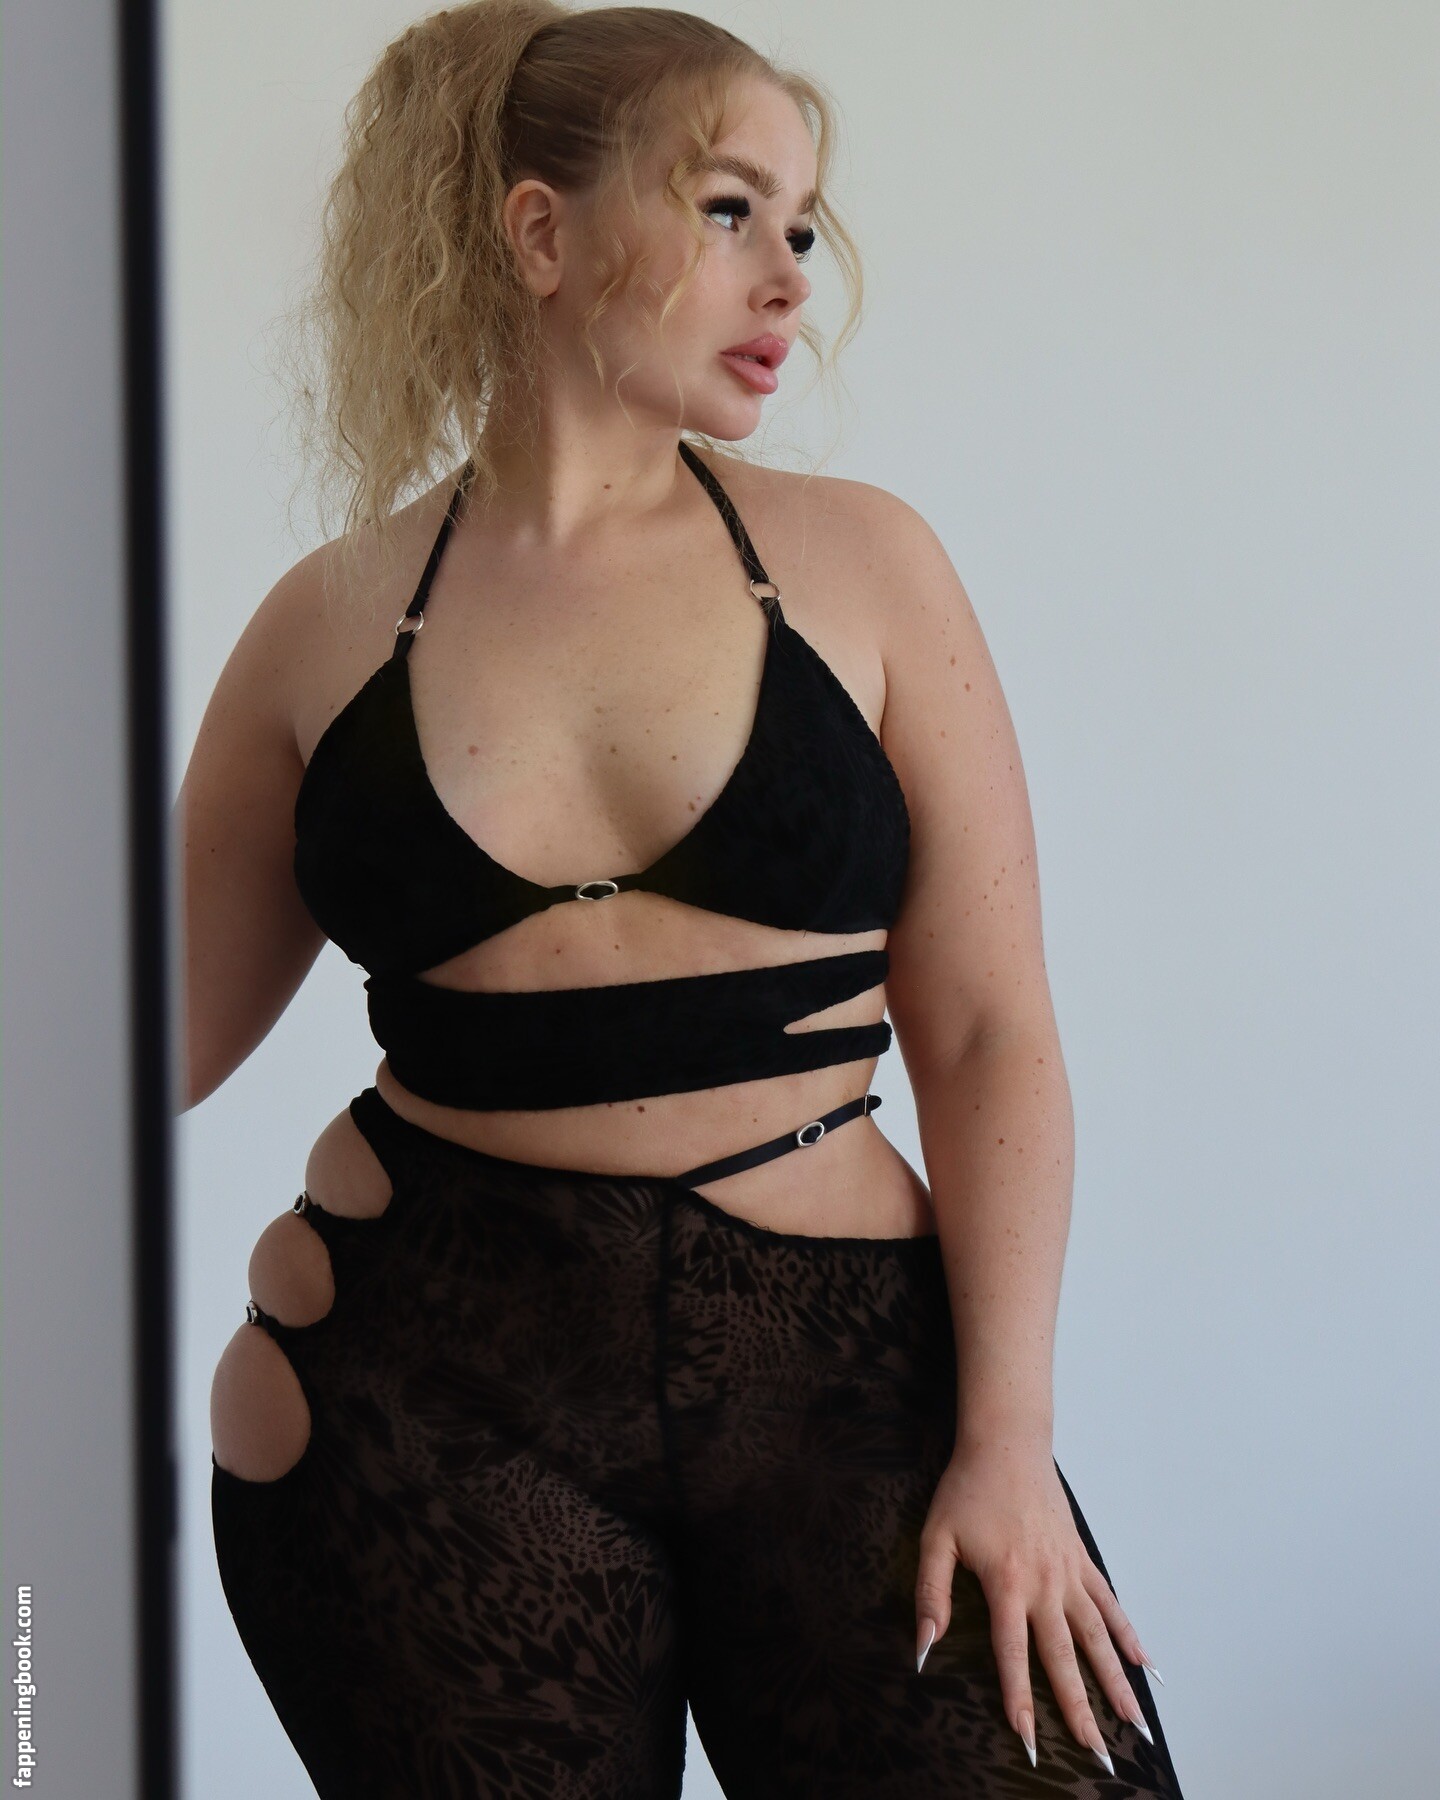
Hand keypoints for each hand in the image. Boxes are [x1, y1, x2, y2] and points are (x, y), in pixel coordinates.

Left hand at [913, 1435, 1154, 1771]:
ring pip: (1097, 1637)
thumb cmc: (967, 1489)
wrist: (1006, 1444)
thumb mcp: (935, 1538)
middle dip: (1081, 1709)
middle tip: (1098, 1753)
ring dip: (1116, 1682)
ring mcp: (1068, 1572)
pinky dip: (1128, 1635)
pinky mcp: (1081, 1559)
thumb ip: (930, 1595)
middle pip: (1065, 1657)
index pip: (1013, 1655)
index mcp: (1006, 1583)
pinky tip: (1145, 1665)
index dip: (1020, 1700)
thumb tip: (923, 1647)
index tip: (1031, 1741)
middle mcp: (1044, 1584)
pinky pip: (1110, 1604)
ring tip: (1136, 1724)